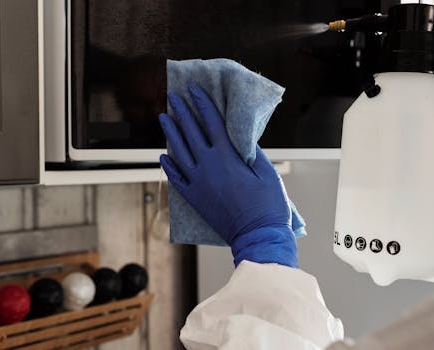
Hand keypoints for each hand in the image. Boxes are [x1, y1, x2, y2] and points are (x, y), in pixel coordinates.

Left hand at [158, 85, 297, 267]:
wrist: (258, 236)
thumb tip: (241, 137)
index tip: (194, 90)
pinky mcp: (195, 198)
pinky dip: (169, 166)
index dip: (202, 103)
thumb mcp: (267, 173)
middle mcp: (208, 166)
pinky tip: (164, 156)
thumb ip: (252, 152)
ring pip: (179, 152)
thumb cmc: (268, 206)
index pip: (211, 122)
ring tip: (164, 119)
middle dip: (182, 112)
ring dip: (171, 133)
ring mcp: (198, 183)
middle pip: (191, 132)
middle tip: (174, 98)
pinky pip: (176, 178)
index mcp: (227, 157)